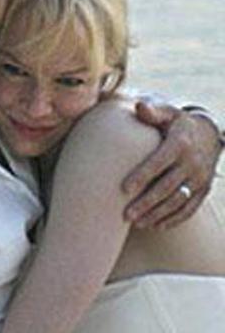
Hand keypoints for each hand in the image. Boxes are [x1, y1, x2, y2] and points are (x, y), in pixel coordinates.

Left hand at [122, 101, 221, 229]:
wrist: (210, 133)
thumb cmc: (177, 123)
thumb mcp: (168, 112)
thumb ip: (153, 111)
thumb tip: (139, 106)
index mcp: (179, 144)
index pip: (158, 163)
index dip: (141, 176)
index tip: (123, 189)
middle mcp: (192, 163)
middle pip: (167, 188)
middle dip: (146, 203)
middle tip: (126, 215)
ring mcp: (200, 179)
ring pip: (177, 202)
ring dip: (157, 215)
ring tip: (137, 223)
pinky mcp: (204, 190)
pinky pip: (189, 209)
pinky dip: (173, 220)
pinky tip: (156, 226)